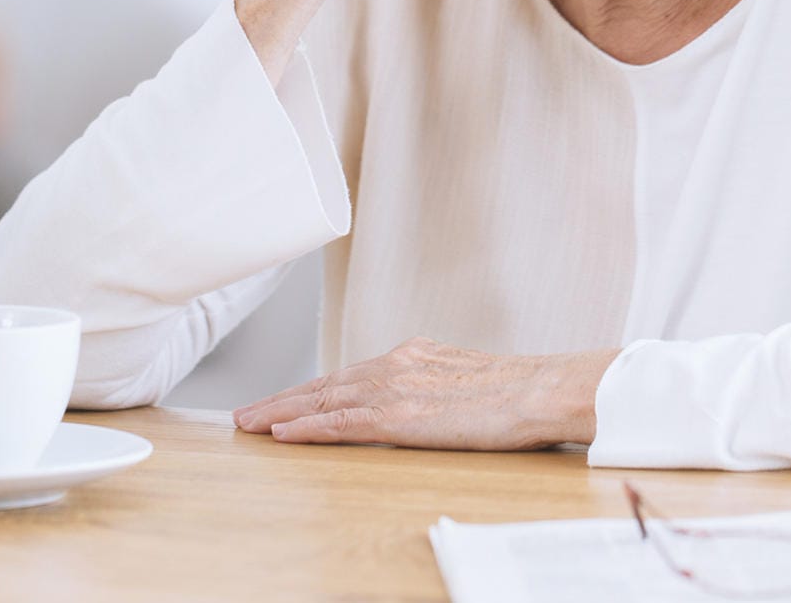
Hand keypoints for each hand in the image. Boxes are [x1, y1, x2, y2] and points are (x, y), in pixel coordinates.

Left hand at [232, 337, 618, 450]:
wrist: (545, 388)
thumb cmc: (522, 391)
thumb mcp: (469, 379)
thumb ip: (438, 387)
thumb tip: (428, 404)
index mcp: (414, 355)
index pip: (349, 376)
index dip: (311, 391)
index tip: (284, 402)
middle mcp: (398, 364)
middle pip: (326, 384)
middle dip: (283, 400)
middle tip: (246, 414)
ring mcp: (397, 386)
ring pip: (323, 400)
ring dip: (281, 413)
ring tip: (248, 425)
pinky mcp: (402, 413)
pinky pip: (342, 423)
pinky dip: (307, 427)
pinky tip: (281, 434)